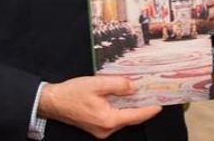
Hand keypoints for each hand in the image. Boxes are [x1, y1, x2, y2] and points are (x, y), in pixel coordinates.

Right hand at [38, 76, 160, 138]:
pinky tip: (124, 99)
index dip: (150, 109)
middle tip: (153, 95)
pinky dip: (121, 109)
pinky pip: (114, 119)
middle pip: (131, 118)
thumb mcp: (97, 84)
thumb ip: (118, 85)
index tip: (160, 104)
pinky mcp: (97, 127)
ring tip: (141, 94)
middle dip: (142, 107)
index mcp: (108, 119)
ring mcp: (101, 130)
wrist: (52, 102)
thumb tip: (133, 87)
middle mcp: (106, 129)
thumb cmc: (72, 93)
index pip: (136, 116)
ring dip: (131, 108)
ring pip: (122, 119)